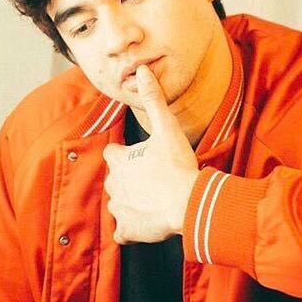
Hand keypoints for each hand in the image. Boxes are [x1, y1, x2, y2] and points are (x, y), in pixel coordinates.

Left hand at [102, 64, 198, 243]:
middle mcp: (113, 185)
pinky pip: (122, 232)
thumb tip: (142, 70)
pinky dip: (131, 229)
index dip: (126, 155)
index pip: (113, 154)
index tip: (141, 158)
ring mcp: (119, 209)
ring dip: (131, 203)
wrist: (188, 203)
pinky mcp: (127, 230)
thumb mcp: (167, 128)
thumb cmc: (177, 167)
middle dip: (129, 180)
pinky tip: (145, 223)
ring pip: (118, 204)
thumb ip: (154, 99)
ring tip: (153, 201)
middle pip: (115, 180)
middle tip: (152, 180)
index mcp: (119, 161)